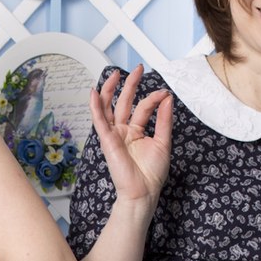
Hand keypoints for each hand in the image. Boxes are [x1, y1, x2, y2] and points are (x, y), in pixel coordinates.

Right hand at [89, 66, 173, 210]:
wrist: (143, 191)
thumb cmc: (151, 173)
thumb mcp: (162, 141)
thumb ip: (163, 119)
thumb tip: (167, 98)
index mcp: (135, 132)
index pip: (142, 108)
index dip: (153, 98)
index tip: (164, 94)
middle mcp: (123, 131)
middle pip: (123, 102)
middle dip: (130, 85)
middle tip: (138, 69)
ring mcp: (114, 135)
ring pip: (108, 108)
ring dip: (110, 90)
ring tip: (115, 74)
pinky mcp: (107, 140)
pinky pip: (99, 121)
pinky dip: (95, 107)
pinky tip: (93, 93)